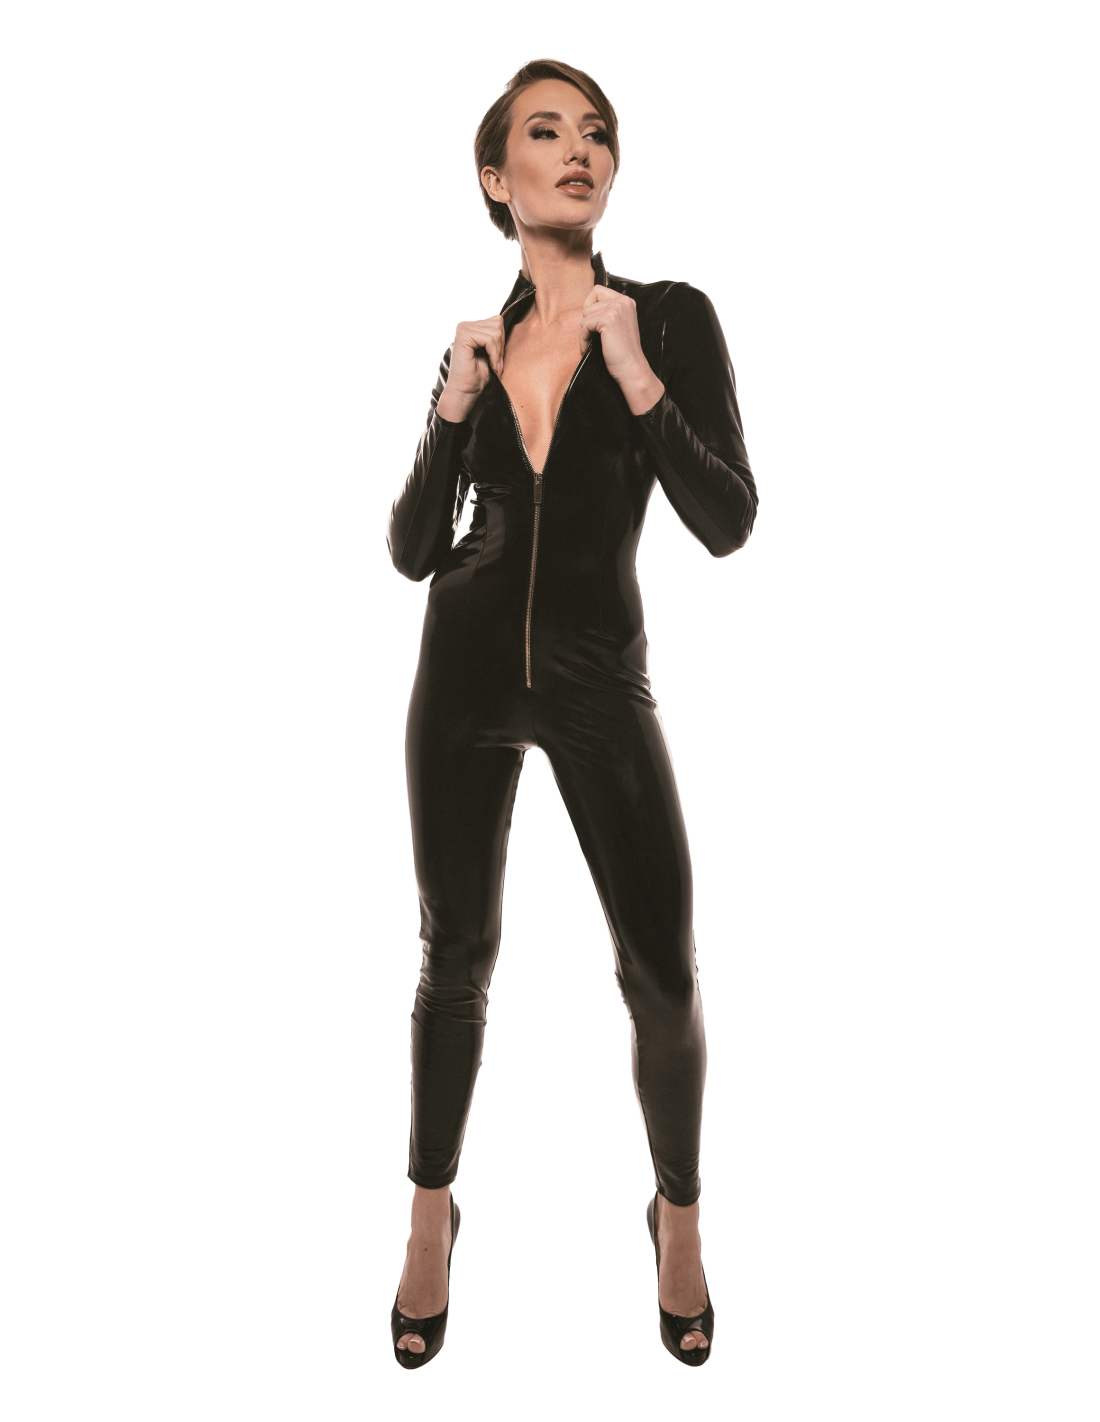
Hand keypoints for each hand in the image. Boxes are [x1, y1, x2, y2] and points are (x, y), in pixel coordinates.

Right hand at [436, 315, 504, 422]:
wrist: (466, 393)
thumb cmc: (478, 377)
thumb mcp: (493, 353)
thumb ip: (498, 338)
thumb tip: (510, 322)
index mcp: (471, 327)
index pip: (497, 321)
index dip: (502, 341)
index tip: (498, 359)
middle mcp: (465, 325)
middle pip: (497, 323)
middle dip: (501, 346)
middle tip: (496, 363)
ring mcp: (463, 328)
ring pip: (496, 331)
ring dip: (498, 352)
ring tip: (493, 365)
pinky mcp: (463, 336)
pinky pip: (490, 339)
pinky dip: (494, 354)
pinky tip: (490, 365)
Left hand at [578, 287, 665, 414]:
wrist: (632, 369)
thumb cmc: (622, 353)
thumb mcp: (617, 326)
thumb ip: (607, 313)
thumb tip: (584, 310)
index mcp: (626, 301)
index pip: (597, 290)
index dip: (590, 307)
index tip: (593, 325)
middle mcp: (623, 301)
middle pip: (589, 303)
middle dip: (587, 321)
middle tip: (592, 337)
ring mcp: (617, 308)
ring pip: (585, 314)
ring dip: (585, 331)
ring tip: (592, 344)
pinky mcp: (608, 318)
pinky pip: (584, 325)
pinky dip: (583, 339)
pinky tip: (588, 349)